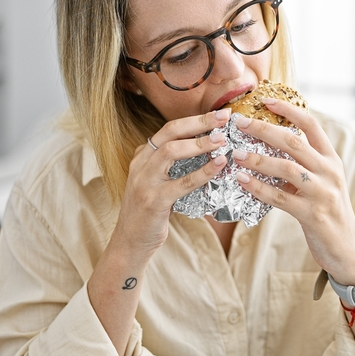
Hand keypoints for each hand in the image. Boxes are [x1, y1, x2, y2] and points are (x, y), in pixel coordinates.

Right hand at [113, 108, 231, 258]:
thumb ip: (173, 166)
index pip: (170, 129)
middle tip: (223, 118)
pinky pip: (182, 182)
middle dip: (198, 122)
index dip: (195, 119)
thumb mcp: (157, 181)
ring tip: (222, 140)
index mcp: (143, 156)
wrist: (131, 241)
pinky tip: (218, 166)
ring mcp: (145, 181)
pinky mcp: (153, 200)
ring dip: (199, 143)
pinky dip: (203, 172)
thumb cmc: (151, 211)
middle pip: (170, 132)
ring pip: (172, 151)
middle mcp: (141, 164)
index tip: (219, 114)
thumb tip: (209, 150)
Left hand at [232, 99, 354, 286]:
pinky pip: (280, 197)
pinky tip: (242, 180)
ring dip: (257, 158)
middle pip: (293, 141)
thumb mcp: (323, 181)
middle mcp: (330, 171)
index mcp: (331, 159)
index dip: (288, 110)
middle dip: (263, 129)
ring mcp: (322, 193)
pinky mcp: (312, 215)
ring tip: (235, 153)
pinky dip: (258, 187)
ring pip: (286, 167)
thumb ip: (304, 164)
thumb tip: (270, 145)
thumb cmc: (329, 212)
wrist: (348, 249)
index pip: (311, 125)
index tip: (265, 100)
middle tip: (239, 122)